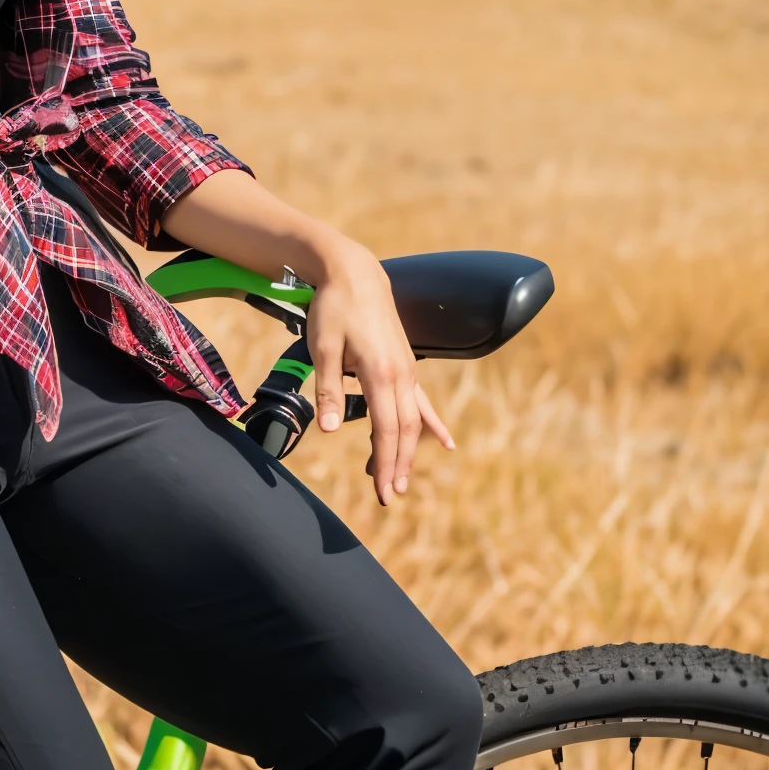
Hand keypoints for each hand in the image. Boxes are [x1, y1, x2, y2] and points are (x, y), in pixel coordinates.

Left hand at [304, 245, 454, 503]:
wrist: (355, 274)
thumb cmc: (334, 309)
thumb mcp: (323, 348)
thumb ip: (329, 389)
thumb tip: (331, 430)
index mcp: (380, 374)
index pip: (385, 429)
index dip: (384, 462)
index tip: (383, 490)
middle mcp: (401, 376)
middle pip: (403, 431)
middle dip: (397, 465)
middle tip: (390, 495)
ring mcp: (406, 371)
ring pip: (412, 420)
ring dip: (407, 451)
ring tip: (400, 478)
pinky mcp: (405, 365)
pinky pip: (422, 401)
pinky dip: (432, 424)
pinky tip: (445, 443)